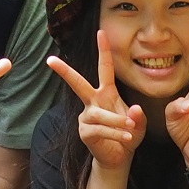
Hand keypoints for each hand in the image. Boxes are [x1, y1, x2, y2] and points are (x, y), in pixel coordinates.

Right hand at [47, 31, 143, 173]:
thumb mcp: (138, 124)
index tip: (101, 32)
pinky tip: (125, 138)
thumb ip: (138, 117)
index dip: (104, 50)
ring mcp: (87, 116)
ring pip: (99, 114)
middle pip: (77, 83)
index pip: (104, 68)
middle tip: (50, 60)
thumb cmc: (127, 135)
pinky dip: (115, 133)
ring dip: (116, 121)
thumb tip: (134, 109)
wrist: (119, 157)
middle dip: (64, 71)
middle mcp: (93, 101)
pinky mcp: (84, 131)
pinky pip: (100, 129)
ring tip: (130, 129)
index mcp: (106, 93)